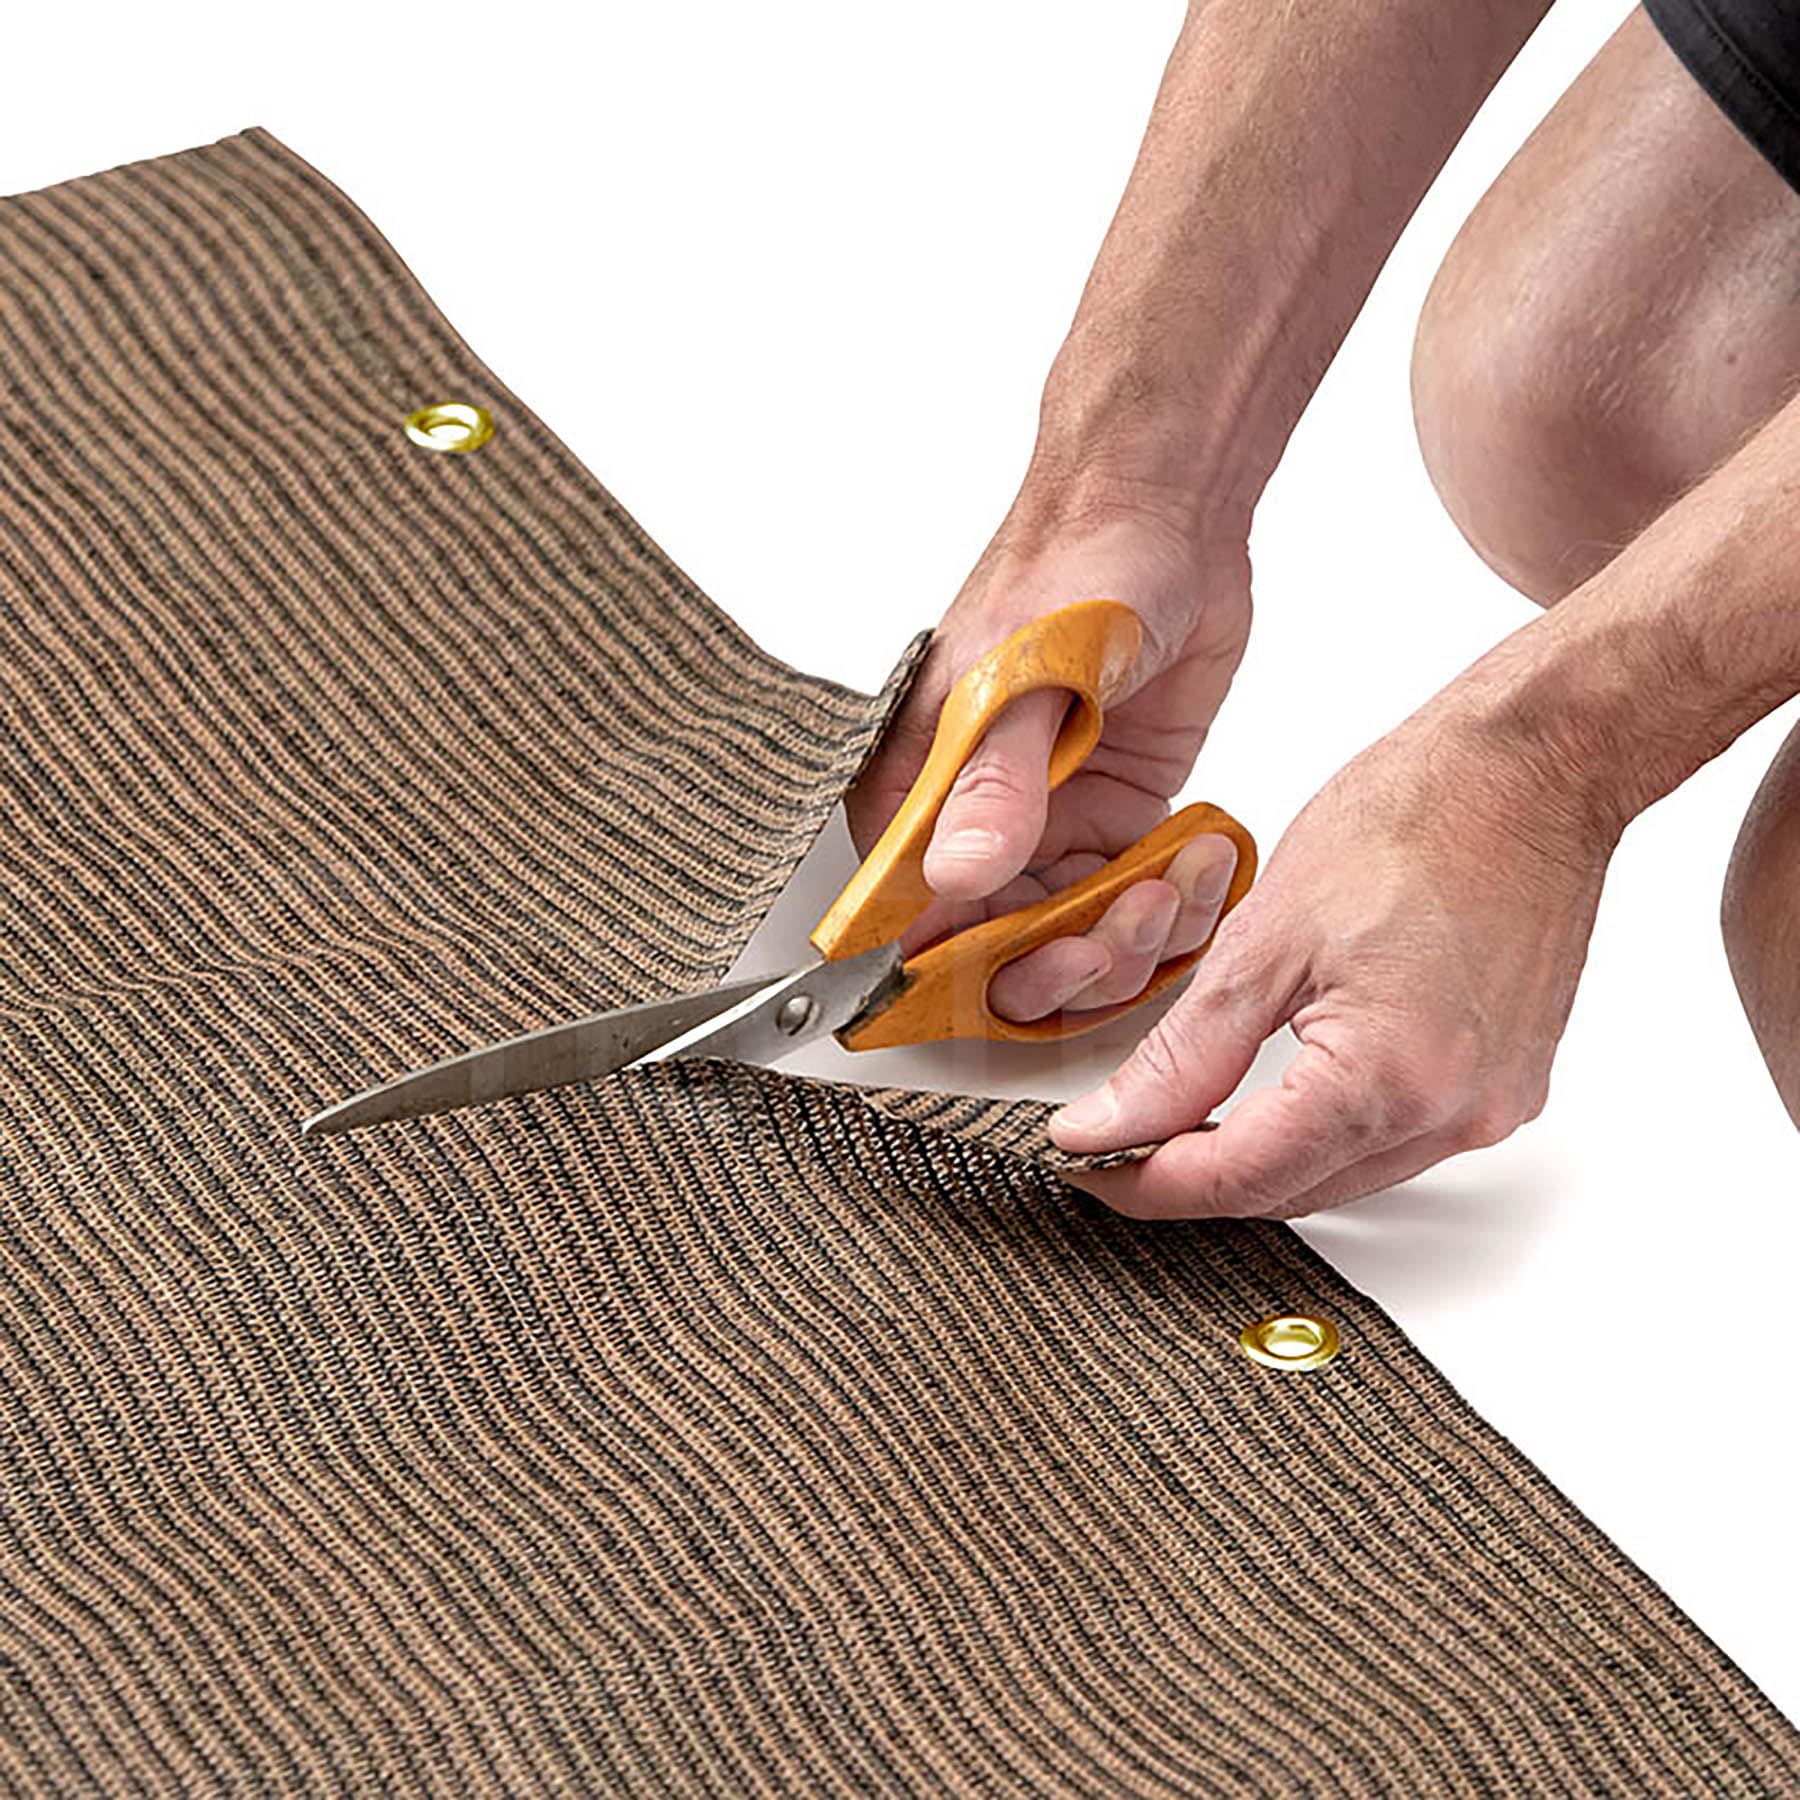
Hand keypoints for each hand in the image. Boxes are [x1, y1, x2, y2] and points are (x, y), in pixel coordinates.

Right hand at [846, 503, 1252, 1020]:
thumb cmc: (1077, 564)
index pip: (909, 917)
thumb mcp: (1026, 676)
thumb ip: (994, 782)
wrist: (1166, 514)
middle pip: (995, 948)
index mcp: (915, 787)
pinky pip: (1131, 899)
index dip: (961, 969)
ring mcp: (1046, 822)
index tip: (1029, 973)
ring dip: (1127, 939)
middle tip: (1115, 934)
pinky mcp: (1114, 816)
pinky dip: (1172, 907)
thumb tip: (959, 872)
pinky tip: (1199, 868)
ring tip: (1171, 888)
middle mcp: (973, 817)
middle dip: (1062, 963)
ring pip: (1071, 937)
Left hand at [1048, 694, 1615, 1215]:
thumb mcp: (1266, 935)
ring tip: (1182, 1123)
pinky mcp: (1505, 1086)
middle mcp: (1453, 1115)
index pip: (1238, 1178)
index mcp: (1388, 1080)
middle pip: (1290, 1193)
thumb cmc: (1414, 819)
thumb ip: (1183, 1052)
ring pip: (1342, 1177)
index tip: (1084, 1162)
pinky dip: (1323, 1133)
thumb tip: (1111, 1124)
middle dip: (1194, 1178)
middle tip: (1115, 1143)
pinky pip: (1394, 1144)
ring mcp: (1489, 1107)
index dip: (1145, 1183)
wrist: (1531, 771)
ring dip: (1260, 1162)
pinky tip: (1276, 1100)